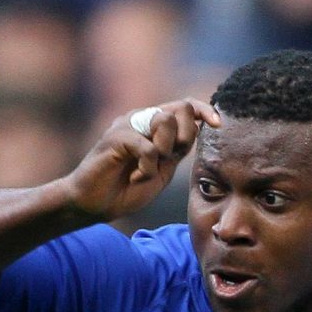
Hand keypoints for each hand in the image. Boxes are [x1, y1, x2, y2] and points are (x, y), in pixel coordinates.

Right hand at [61, 99, 222, 223]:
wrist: (93, 205)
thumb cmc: (125, 190)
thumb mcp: (161, 170)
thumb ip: (177, 151)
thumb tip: (198, 130)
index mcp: (154, 126)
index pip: (185, 106)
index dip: (204, 110)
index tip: (219, 123)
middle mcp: (141, 118)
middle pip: (180, 108)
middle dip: (184, 137)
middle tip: (168, 159)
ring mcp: (127, 124)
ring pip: (165, 121)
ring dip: (164, 151)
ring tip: (147, 169)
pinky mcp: (116, 137)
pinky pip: (148, 147)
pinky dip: (147, 168)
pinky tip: (135, 178)